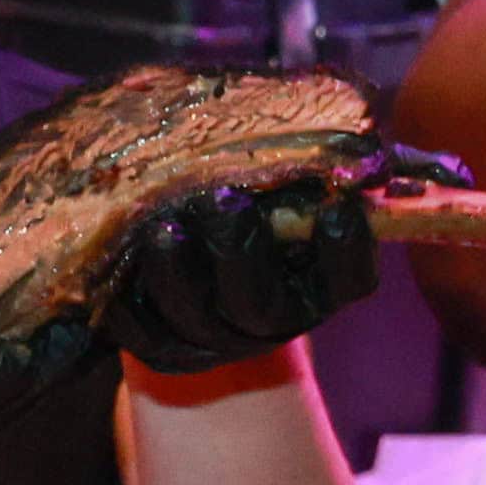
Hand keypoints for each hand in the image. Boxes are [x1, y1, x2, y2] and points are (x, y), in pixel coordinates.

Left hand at [99, 168, 384, 380]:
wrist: (197, 252)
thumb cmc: (257, 198)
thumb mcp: (291, 181)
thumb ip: (313, 162)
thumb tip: (360, 138)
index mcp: (320, 284)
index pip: (351, 279)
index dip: (348, 250)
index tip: (337, 208)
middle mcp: (272, 320)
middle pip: (262, 306)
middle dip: (239, 252)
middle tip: (223, 201)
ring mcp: (215, 338)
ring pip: (195, 318)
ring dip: (177, 273)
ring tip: (163, 227)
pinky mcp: (162, 346)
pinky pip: (141, 330)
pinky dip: (128, 297)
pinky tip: (125, 253)